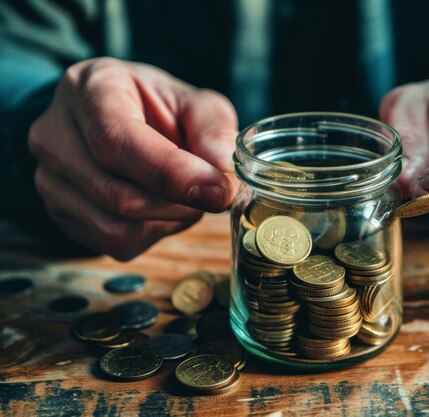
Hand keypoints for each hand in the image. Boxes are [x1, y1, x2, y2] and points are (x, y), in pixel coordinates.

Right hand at [29, 58, 238, 258]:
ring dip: (168, 222)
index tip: (218, 190)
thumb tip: (225, 172)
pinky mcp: (61, 215)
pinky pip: (114, 244)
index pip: (116, 141)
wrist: (120, 122)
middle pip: (116, 194)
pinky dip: (153, 234)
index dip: (171, 174)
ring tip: (186, 197)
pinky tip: (163, 209)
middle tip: (214, 195)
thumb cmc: (159, 109)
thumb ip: (214, 131)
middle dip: (179, 204)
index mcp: (88, 89)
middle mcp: (54, 134)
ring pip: (115, 227)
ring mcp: (49, 179)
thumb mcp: (196, 103)